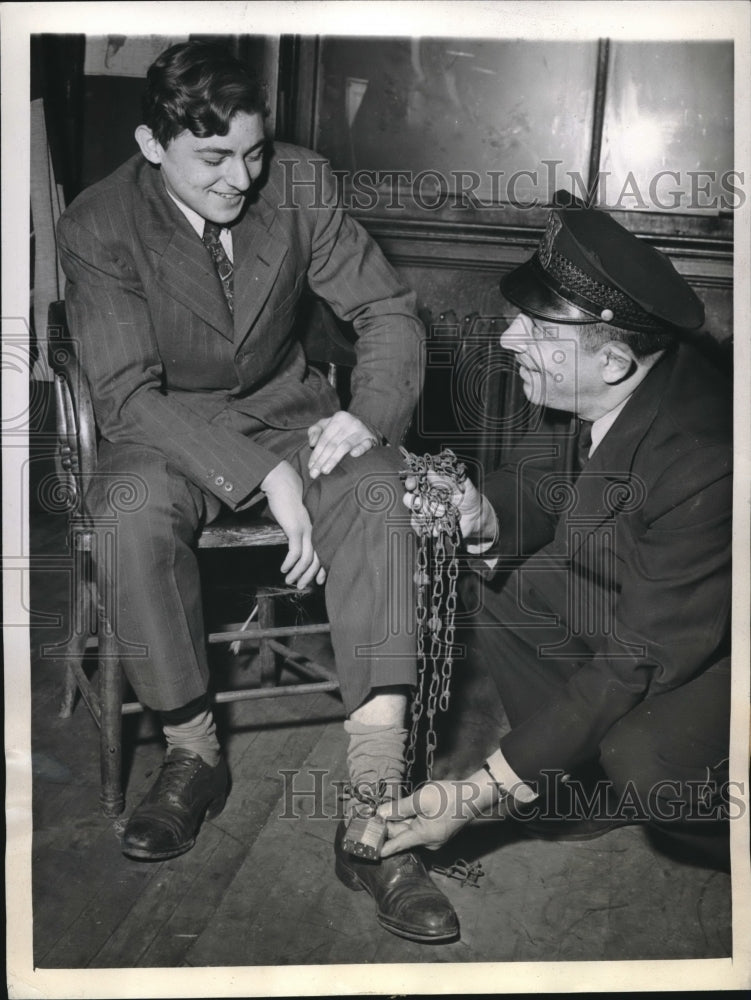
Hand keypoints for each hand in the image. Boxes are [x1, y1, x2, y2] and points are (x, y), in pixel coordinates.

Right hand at [260, 461, 326, 587]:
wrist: (282, 485)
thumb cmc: (287, 501)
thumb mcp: (294, 518)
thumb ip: (296, 529)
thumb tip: (293, 541)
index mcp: (314, 529)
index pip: (323, 553)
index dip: (322, 569)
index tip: (317, 581)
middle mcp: (313, 531)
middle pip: (317, 560)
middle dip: (309, 576)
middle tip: (301, 586)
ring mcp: (306, 530)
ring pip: (306, 559)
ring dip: (298, 573)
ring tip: (289, 580)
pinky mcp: (295, 529)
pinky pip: (295, 551)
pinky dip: (290, 563)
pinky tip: (284, 568)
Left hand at [307, 411, 377, 478]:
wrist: (368, 426)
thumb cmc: (342, 428)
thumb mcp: (327, 424)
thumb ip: (315, 431)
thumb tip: (312, 444)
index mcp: (339, 418)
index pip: (324, 438)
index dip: (316, 453)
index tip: (310, 467)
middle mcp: (350, 422)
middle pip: (332, 444)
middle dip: (322, 460)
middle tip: (314, 474)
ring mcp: (362, 430)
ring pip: (345, 446)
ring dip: (334, 459)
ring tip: (325, 471)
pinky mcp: (371, 439)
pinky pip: (365, 445)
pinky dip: (360, 449)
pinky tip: (353, 455)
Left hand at [376, 779, 490, 857]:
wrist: (474, 794)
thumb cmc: (449, 796)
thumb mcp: (421, 799)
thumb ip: (399, 808)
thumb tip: (380, 814)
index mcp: (424, 837)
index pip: (397, 845)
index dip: (381, 847)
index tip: (368, 851)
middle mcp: (429, 841)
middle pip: (402, 834)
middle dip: (388, 825)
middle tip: (372, 816)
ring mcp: (435, 837)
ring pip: (410, 829)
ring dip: (399, 820)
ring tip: (386, 810)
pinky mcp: (439, 831)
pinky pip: (419, 827)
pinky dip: (410, 819)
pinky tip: (406, 809)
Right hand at [402, 470, 495, 543]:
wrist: (475, 517)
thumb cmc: (468, 498)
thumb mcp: (462, 485)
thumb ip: (447, 479)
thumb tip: (431, 472)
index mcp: (430, 485)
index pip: (413, 481)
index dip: (410, 482)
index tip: (412, 485)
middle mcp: (424, 498)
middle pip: (408, 499)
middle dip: (421, 502)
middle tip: (436, 504)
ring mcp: (424, 512)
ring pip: (414, 513)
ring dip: (429, 515)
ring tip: (443, 514)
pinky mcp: (426, 525)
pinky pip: (418, 527)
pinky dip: (428, 526)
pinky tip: (438, 525)